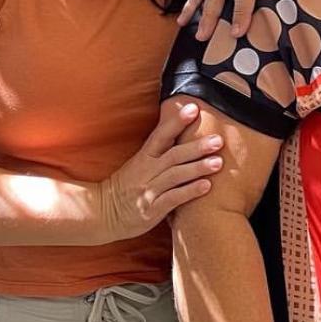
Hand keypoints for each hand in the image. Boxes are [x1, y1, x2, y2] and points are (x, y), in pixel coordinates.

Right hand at [97, 102, 222, 241]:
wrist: (102, 213)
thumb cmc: (127, 185)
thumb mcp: (140, 162)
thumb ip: (160, 148)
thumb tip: (181, 124)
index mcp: (144, 157)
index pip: (161, 135)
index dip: (177, 121)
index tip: (194, 108)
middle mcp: (146, 171)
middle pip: (173, 155)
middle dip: (196, 147)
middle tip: (218, 140)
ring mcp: (148, 190)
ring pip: (175, 176)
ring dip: (197, 168)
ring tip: (219, 162)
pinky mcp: (151, 210)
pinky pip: (172, 199)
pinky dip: (189, 192)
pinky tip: (206, 186)